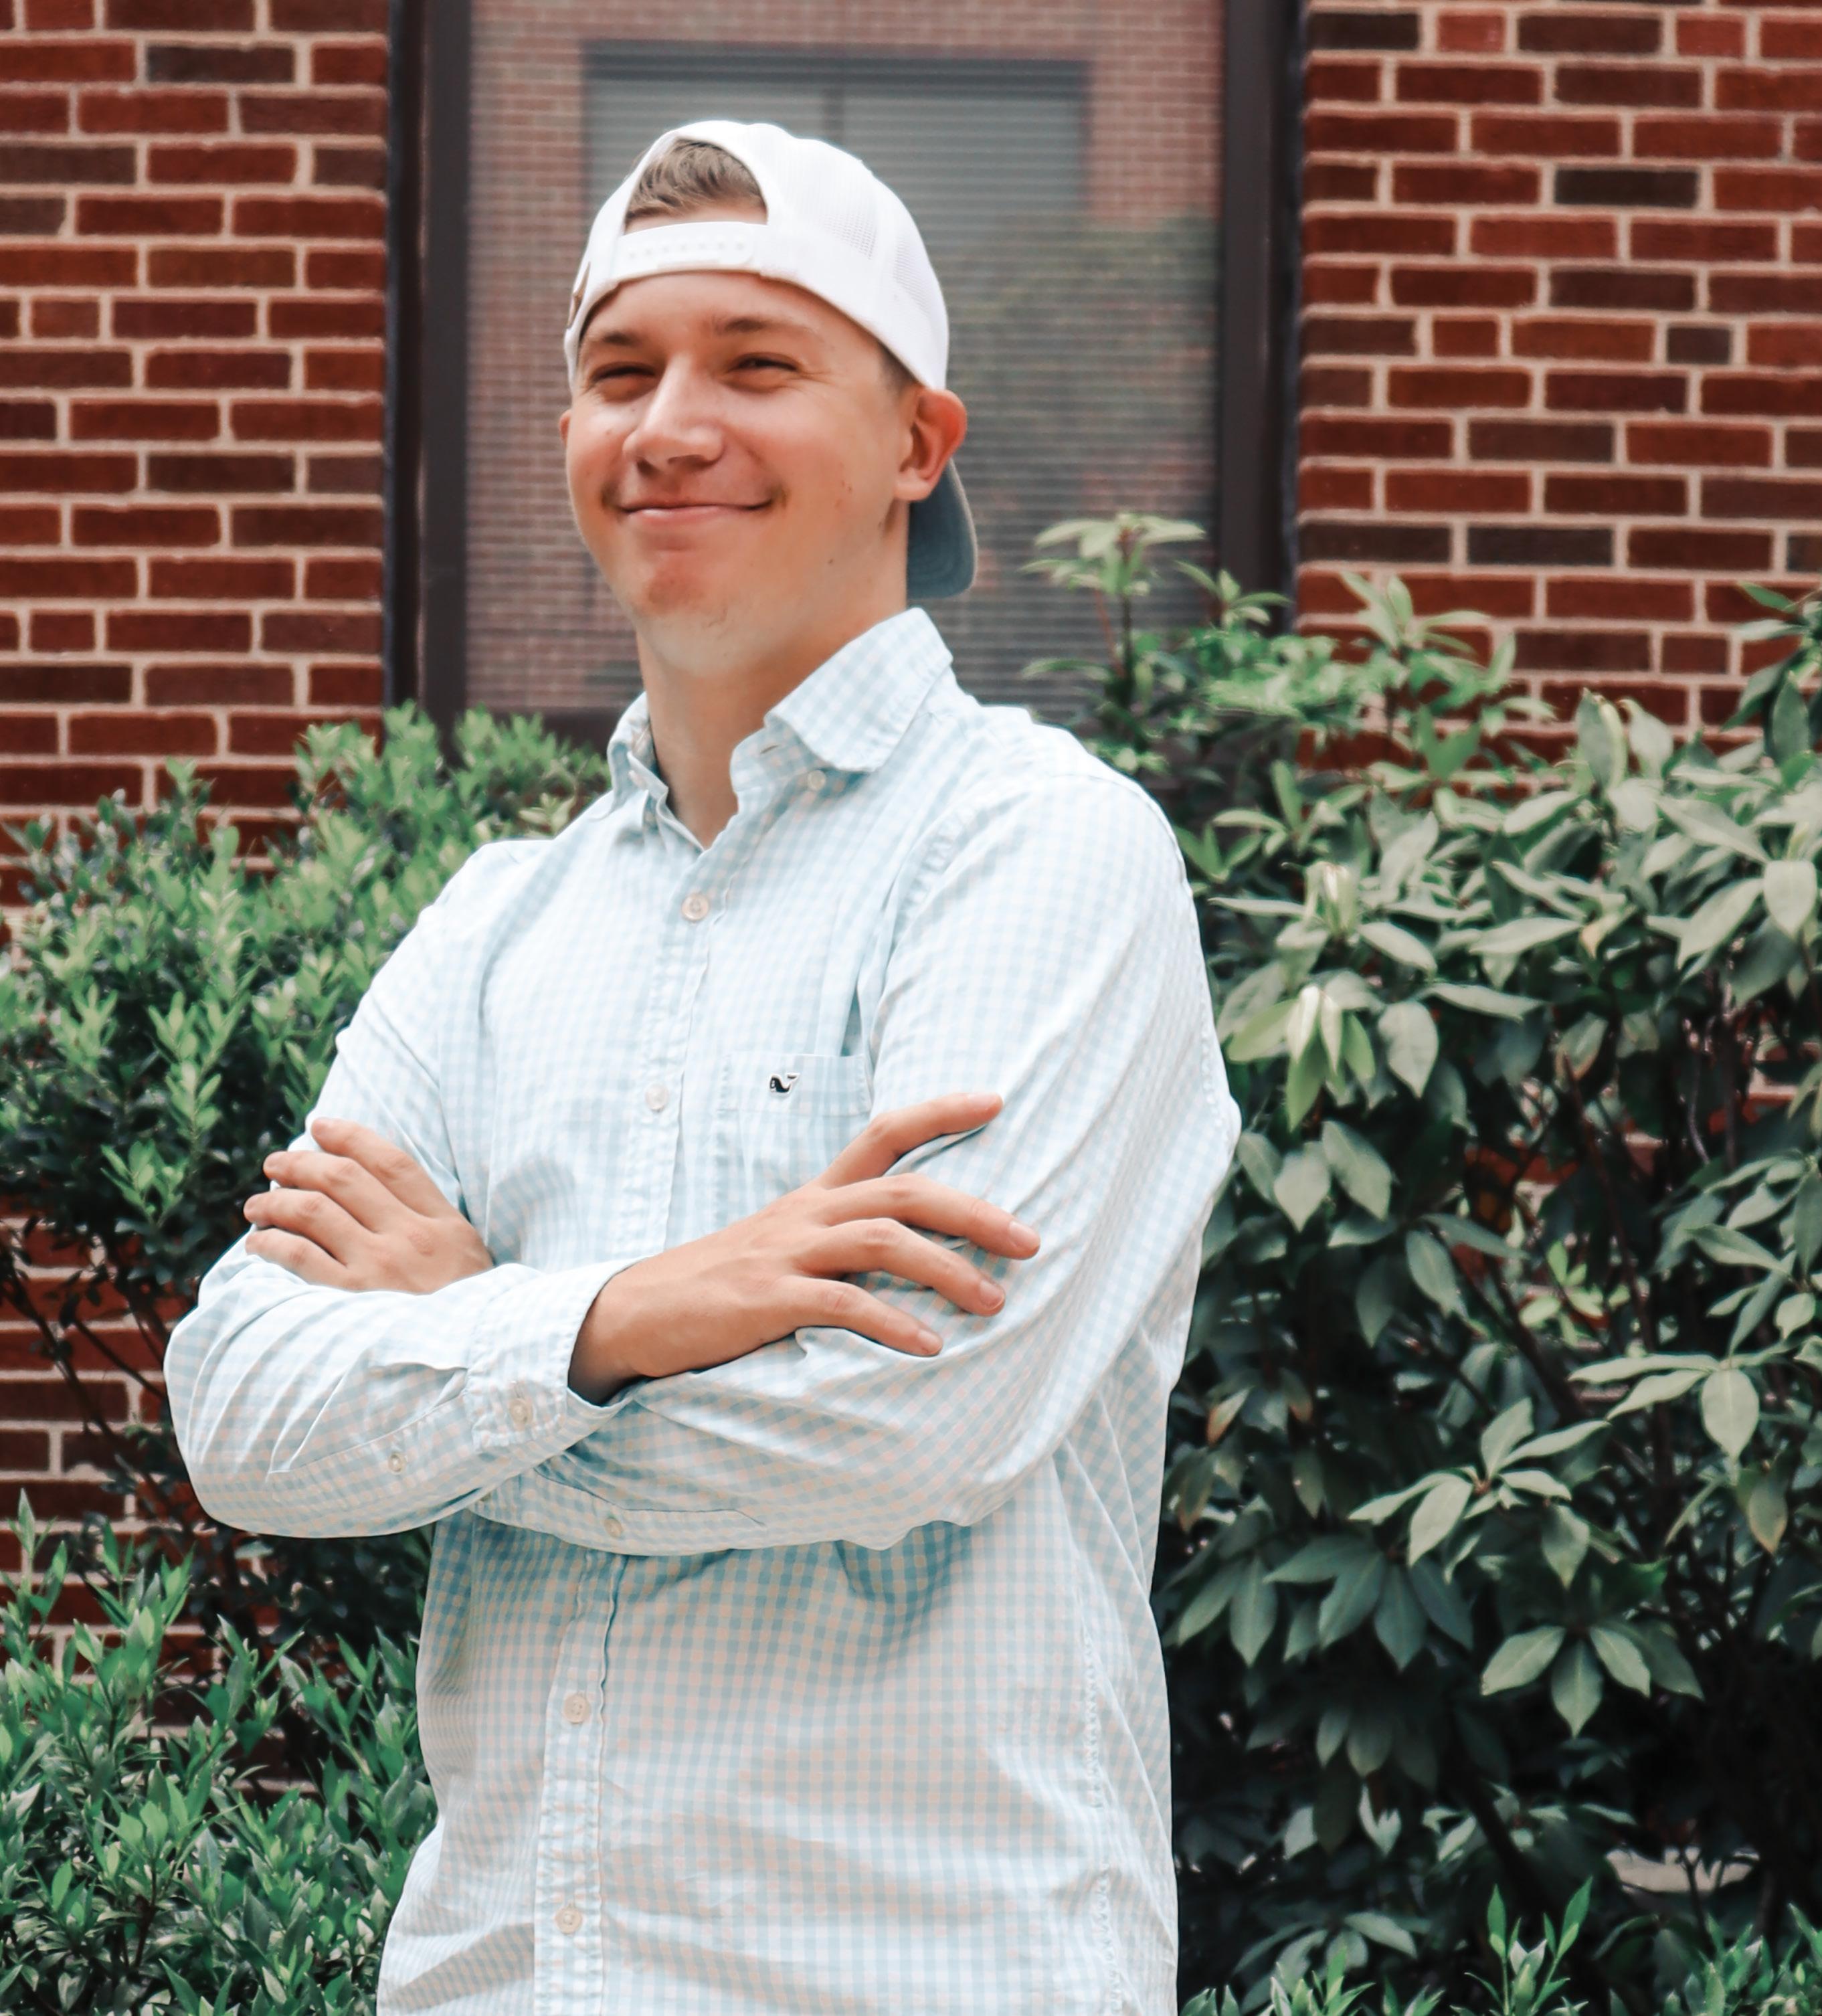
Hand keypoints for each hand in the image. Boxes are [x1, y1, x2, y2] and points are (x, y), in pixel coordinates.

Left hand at [243, 1116, 495, 1292]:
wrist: (473, 1364)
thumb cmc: (466, 1317)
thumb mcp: (468, 1263)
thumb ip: (435, 1229)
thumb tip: (381, 1198)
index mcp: (443, 1225)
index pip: (392, 1163)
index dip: (351, 1137)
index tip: (320, 1126)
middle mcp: (411, 1239)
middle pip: (344, 1178)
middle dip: (300, 1162)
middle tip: (275, 1163)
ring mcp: (380, 1269)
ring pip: (313, 1211)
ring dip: (275, 1201)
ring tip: (257, 1204)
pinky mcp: (351, 1301)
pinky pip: (299, 1257)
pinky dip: (272, 1243)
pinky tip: (259, 1244)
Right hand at [569, 1090, 1039, 1402]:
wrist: (634, 1314)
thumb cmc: (718, 1287)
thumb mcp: (781, 1246)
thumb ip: (839, 1241)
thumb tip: (913, 1253)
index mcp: (813, 1197)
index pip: (883, 1133)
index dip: (940, 1112)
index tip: (995, 1100)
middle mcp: (806, 1214)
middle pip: (903, 1191)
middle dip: (975, 1212)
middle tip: (1029, 1241)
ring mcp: (785, 1253)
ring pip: (882, 1241)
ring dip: (947, 1271)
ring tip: (994, 1302)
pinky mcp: (765, 1299)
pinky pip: (841, 1303)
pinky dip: (891, 1323)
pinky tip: (928, 1346)